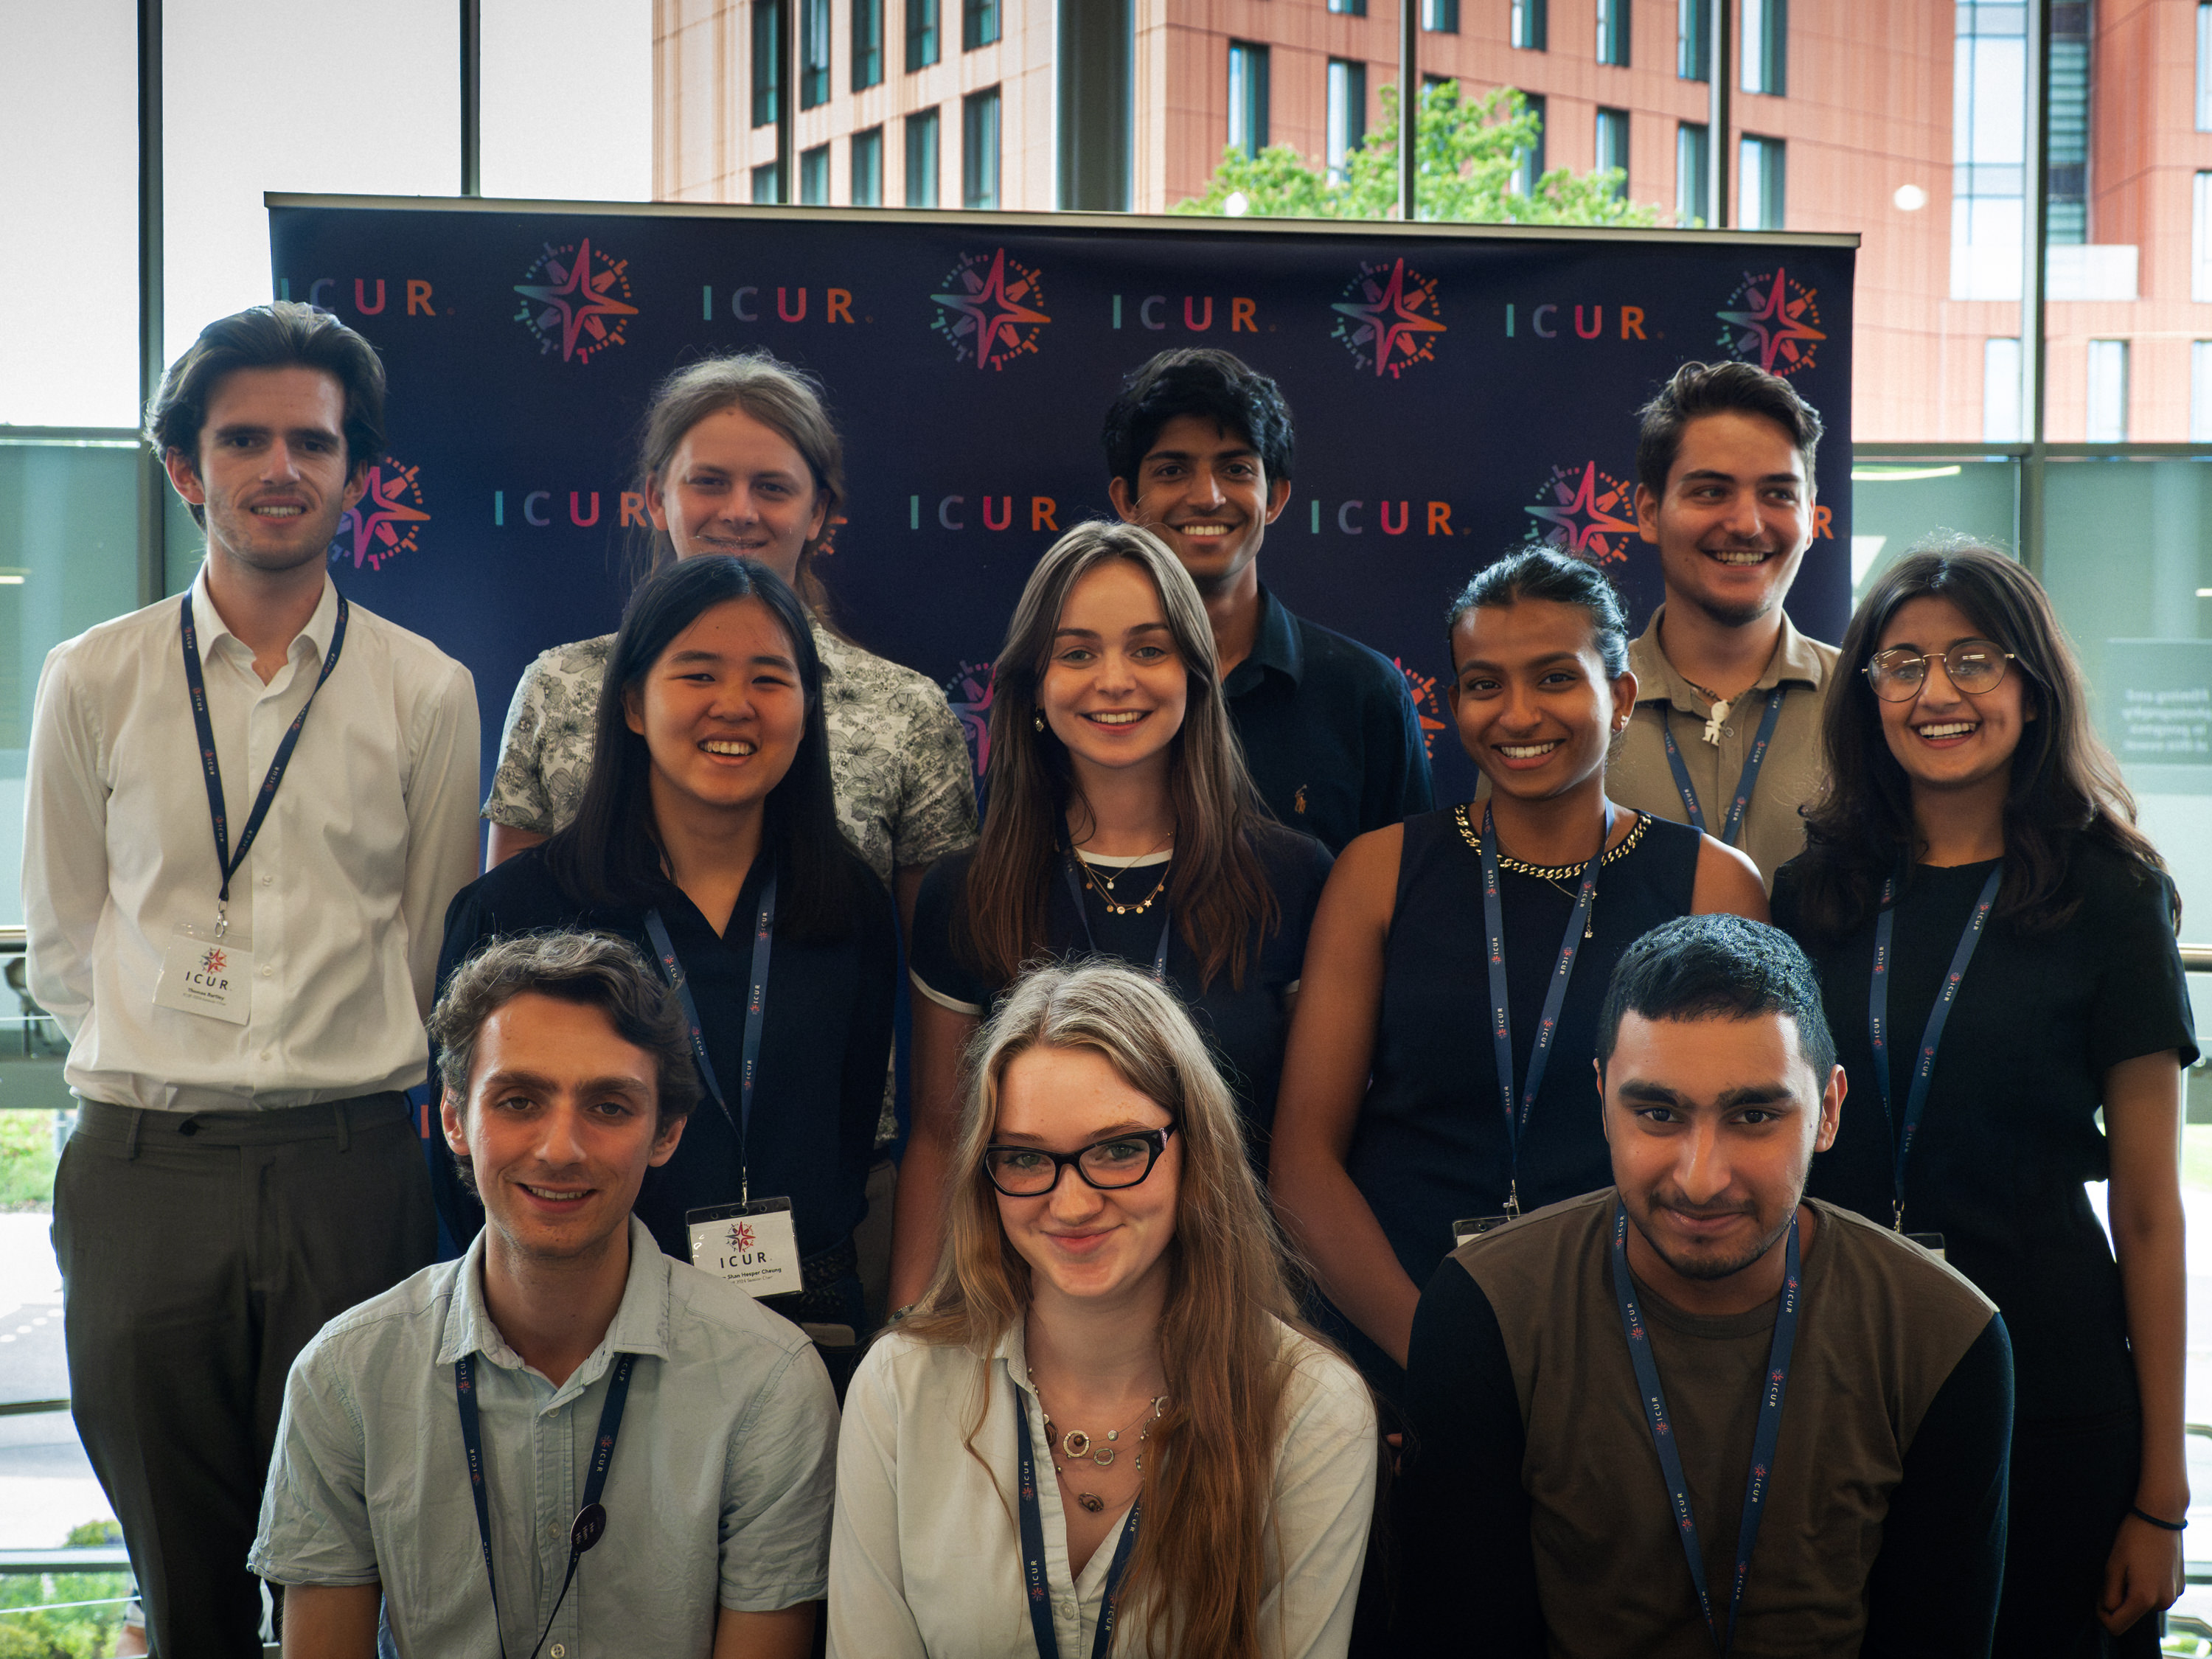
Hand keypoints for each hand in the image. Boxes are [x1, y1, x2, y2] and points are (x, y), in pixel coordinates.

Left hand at [2099, 1511, 2183, 1634]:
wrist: (2161, 1517)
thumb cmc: (2133, 1538)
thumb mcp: (2113, 1565)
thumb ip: (2109, 1593)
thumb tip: (2108, 1610)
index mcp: (2145, 1598)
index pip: (2117, 1625)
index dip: (2102, 1614)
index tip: (2097, 1596)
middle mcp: (2163, 1602)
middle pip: (2131, 1614)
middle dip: (2119, 1599)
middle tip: (2114, 1573)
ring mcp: (2174, 1595)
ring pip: (2144, 1604)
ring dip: (2133, 1591)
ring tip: (2130, 1566)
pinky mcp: (2179, 1586)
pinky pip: (2157, 1594)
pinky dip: (2147, 1585)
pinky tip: (2145, 1564)